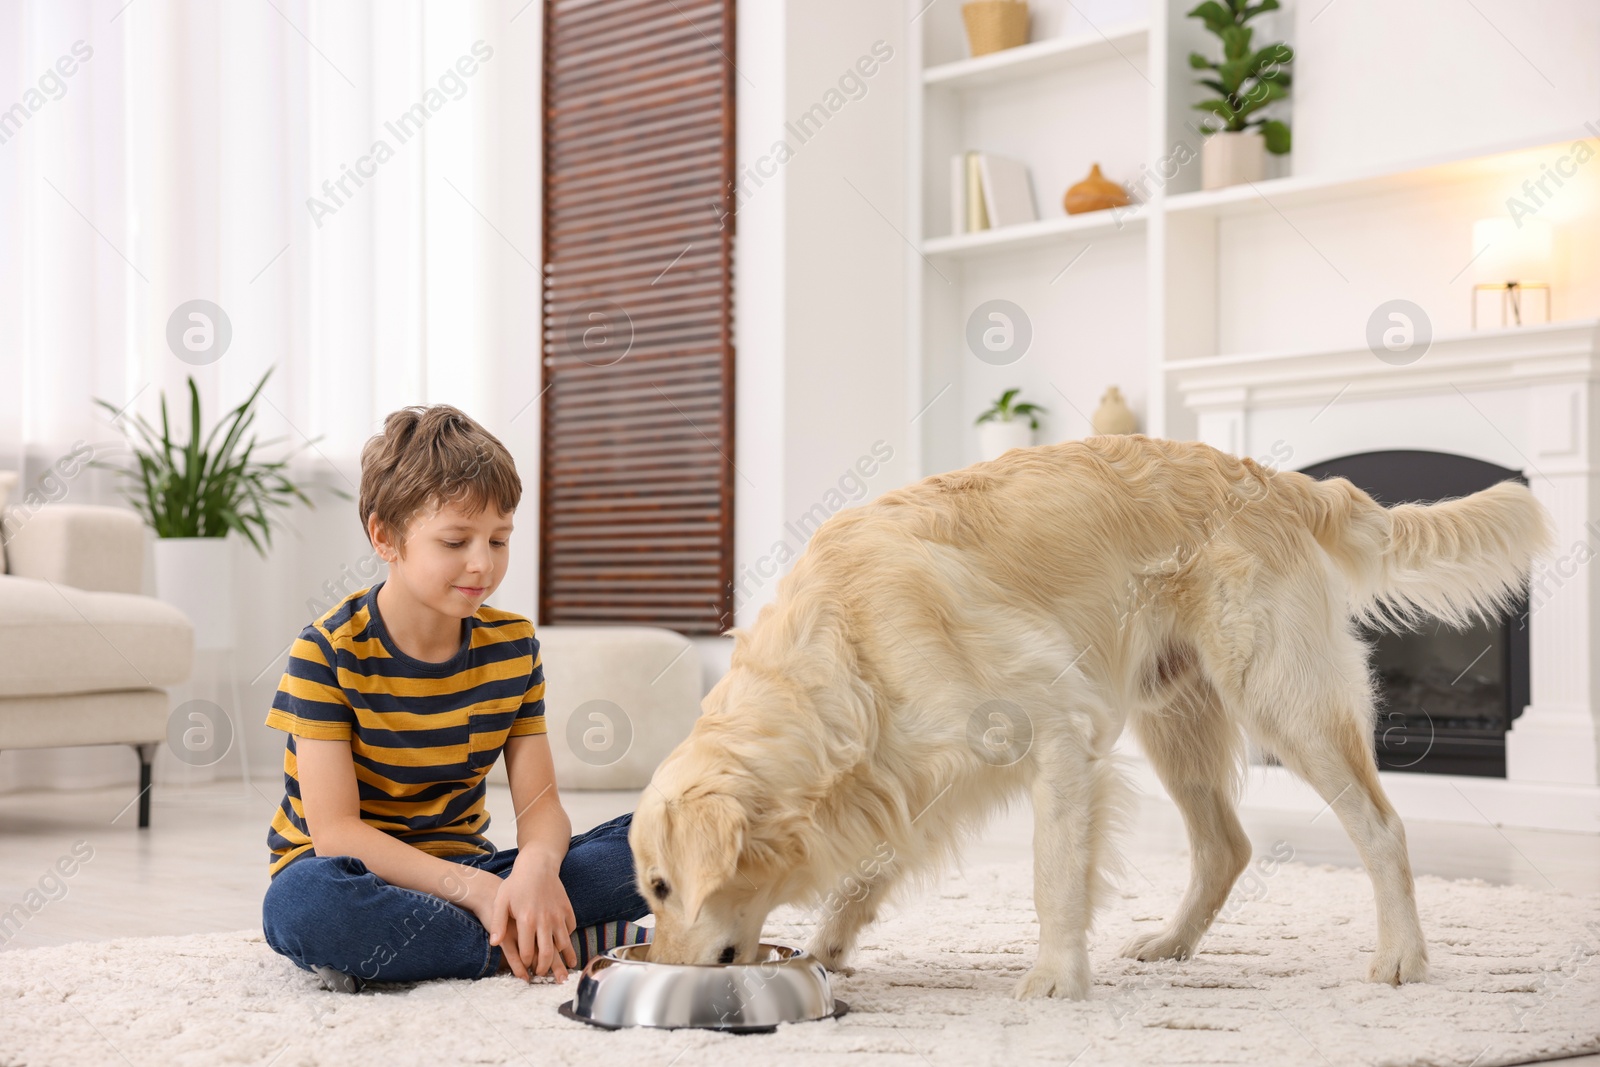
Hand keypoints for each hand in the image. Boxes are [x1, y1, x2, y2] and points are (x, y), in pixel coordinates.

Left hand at [489, 856, 577, 982]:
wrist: (538, 865)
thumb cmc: (516, 883)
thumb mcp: (501, 901)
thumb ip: (498, 924)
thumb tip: (494, 944)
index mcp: (527, 920)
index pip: (528, 952)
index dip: (526, 964)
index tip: (525, 969)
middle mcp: (545, 920)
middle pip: (548, 954)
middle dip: (544, 968)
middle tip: (541, 974)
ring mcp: (558, 915)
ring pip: (563, 945)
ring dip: (562, 959)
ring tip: (560, 969)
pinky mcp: (567, 910)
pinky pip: (570, 930)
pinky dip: (567, 938)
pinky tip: (561, 943)